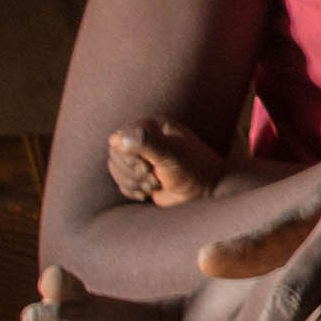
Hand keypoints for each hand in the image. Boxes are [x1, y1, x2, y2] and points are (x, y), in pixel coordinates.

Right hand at [103, 117, 220, 207]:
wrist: (205, 193)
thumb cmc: (192, 170)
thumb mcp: (172, 154)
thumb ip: (147, 142)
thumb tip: (116, 139)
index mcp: (150, 126)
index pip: (119, 140)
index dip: (129, 158)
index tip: (148, 167)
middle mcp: (143, 139)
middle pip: (115, 157)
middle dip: (134, 173)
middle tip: (155, 177)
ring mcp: (140, 157)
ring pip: (116, 171)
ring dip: (134, 183)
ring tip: (156, 183)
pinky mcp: (140, 176)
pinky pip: (122, 184)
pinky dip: (134, 191)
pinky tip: (151, 191)